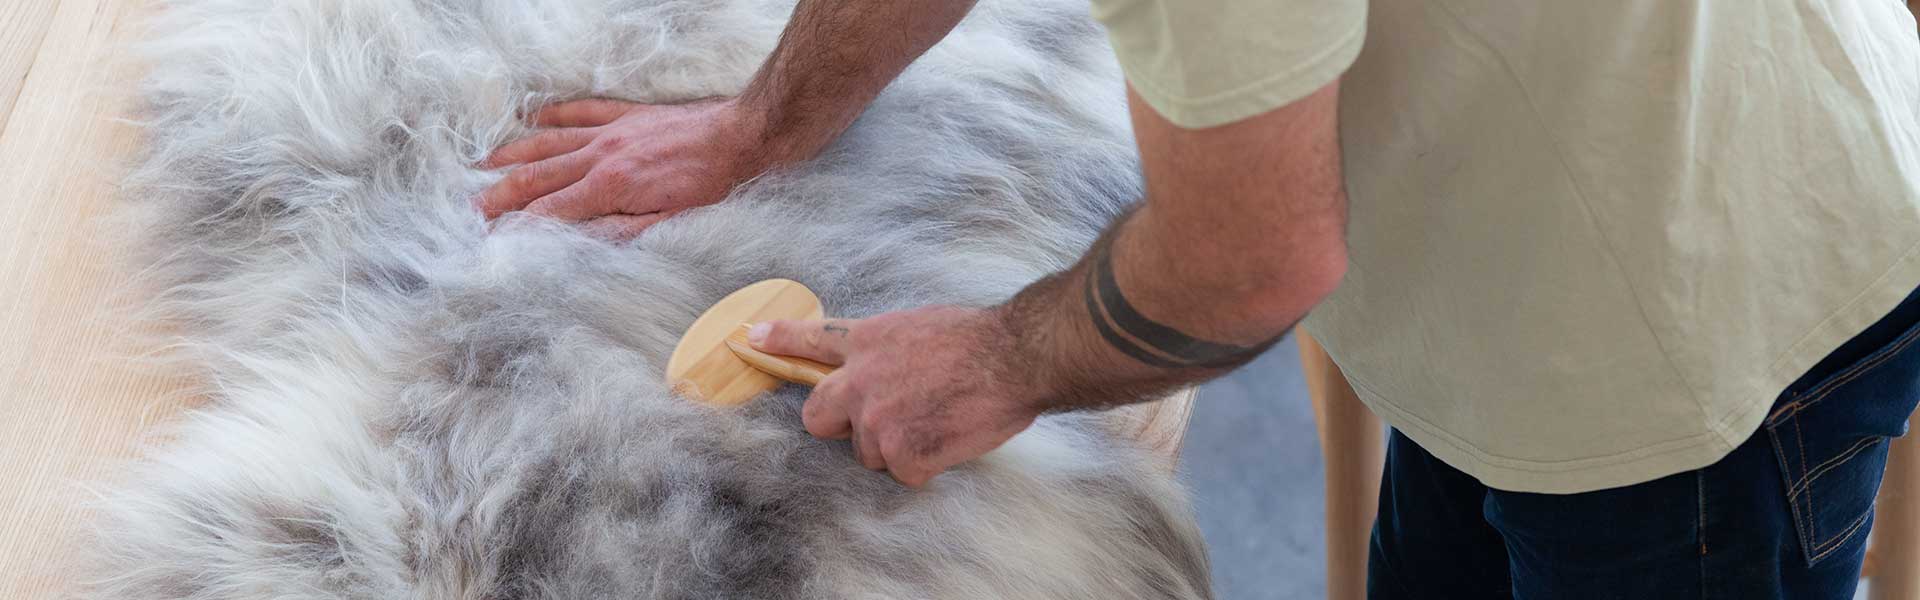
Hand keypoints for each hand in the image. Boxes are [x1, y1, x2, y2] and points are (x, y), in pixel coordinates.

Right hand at [478, 98, 767, 237]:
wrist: (744, 137)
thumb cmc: (714, 187)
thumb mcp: (670, 224)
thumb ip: (621, 233)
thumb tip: (579, 243)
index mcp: (610, 188)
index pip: (549, 212)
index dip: (516, 228)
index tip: (490, 241)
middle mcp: (601, 155)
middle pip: (537, 177)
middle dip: (500, 195)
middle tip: (470, 210)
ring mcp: (611, 131)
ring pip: (548, 142)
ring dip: (513, 155)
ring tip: (482, 166)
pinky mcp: (627, 115)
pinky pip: (582, 111)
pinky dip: (554, 115)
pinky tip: (533, 118)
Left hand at [747, 306, 1047, 487]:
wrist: (1014, 357)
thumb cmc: (978, 339)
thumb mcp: (916, 326)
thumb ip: (884, 350)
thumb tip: (877, 369)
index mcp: (866, 342)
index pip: (808, 339)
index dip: (777, 341)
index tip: (751, 339)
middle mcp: (860, 381)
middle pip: (817, 417)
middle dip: (840, 424)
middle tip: (882, 419)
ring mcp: (878, 419)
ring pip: (869, 452)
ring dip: (898, 446)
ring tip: (938, 419)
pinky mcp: (902, 453)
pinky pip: (904, 472)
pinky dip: (928, 463)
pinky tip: (951, 436)